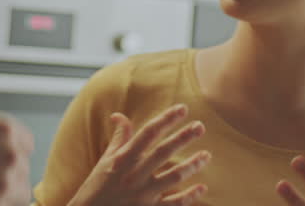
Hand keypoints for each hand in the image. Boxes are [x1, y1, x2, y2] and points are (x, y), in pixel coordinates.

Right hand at [67, 104, 211, 205]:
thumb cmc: (98, 187)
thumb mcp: (106, 160)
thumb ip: (119, 138)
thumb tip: (119, 115)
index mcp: (123, 159)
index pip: (147, 134)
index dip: (165, 119)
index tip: (182, 108)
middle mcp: (133, 175)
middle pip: (162, 152)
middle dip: (183, 138)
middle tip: (201, 126)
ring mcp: (142, 195)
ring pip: (172, 177)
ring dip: (191, 165)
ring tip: (207, 155)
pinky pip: (173, 204)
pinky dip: (189, 196)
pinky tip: (202, 188)